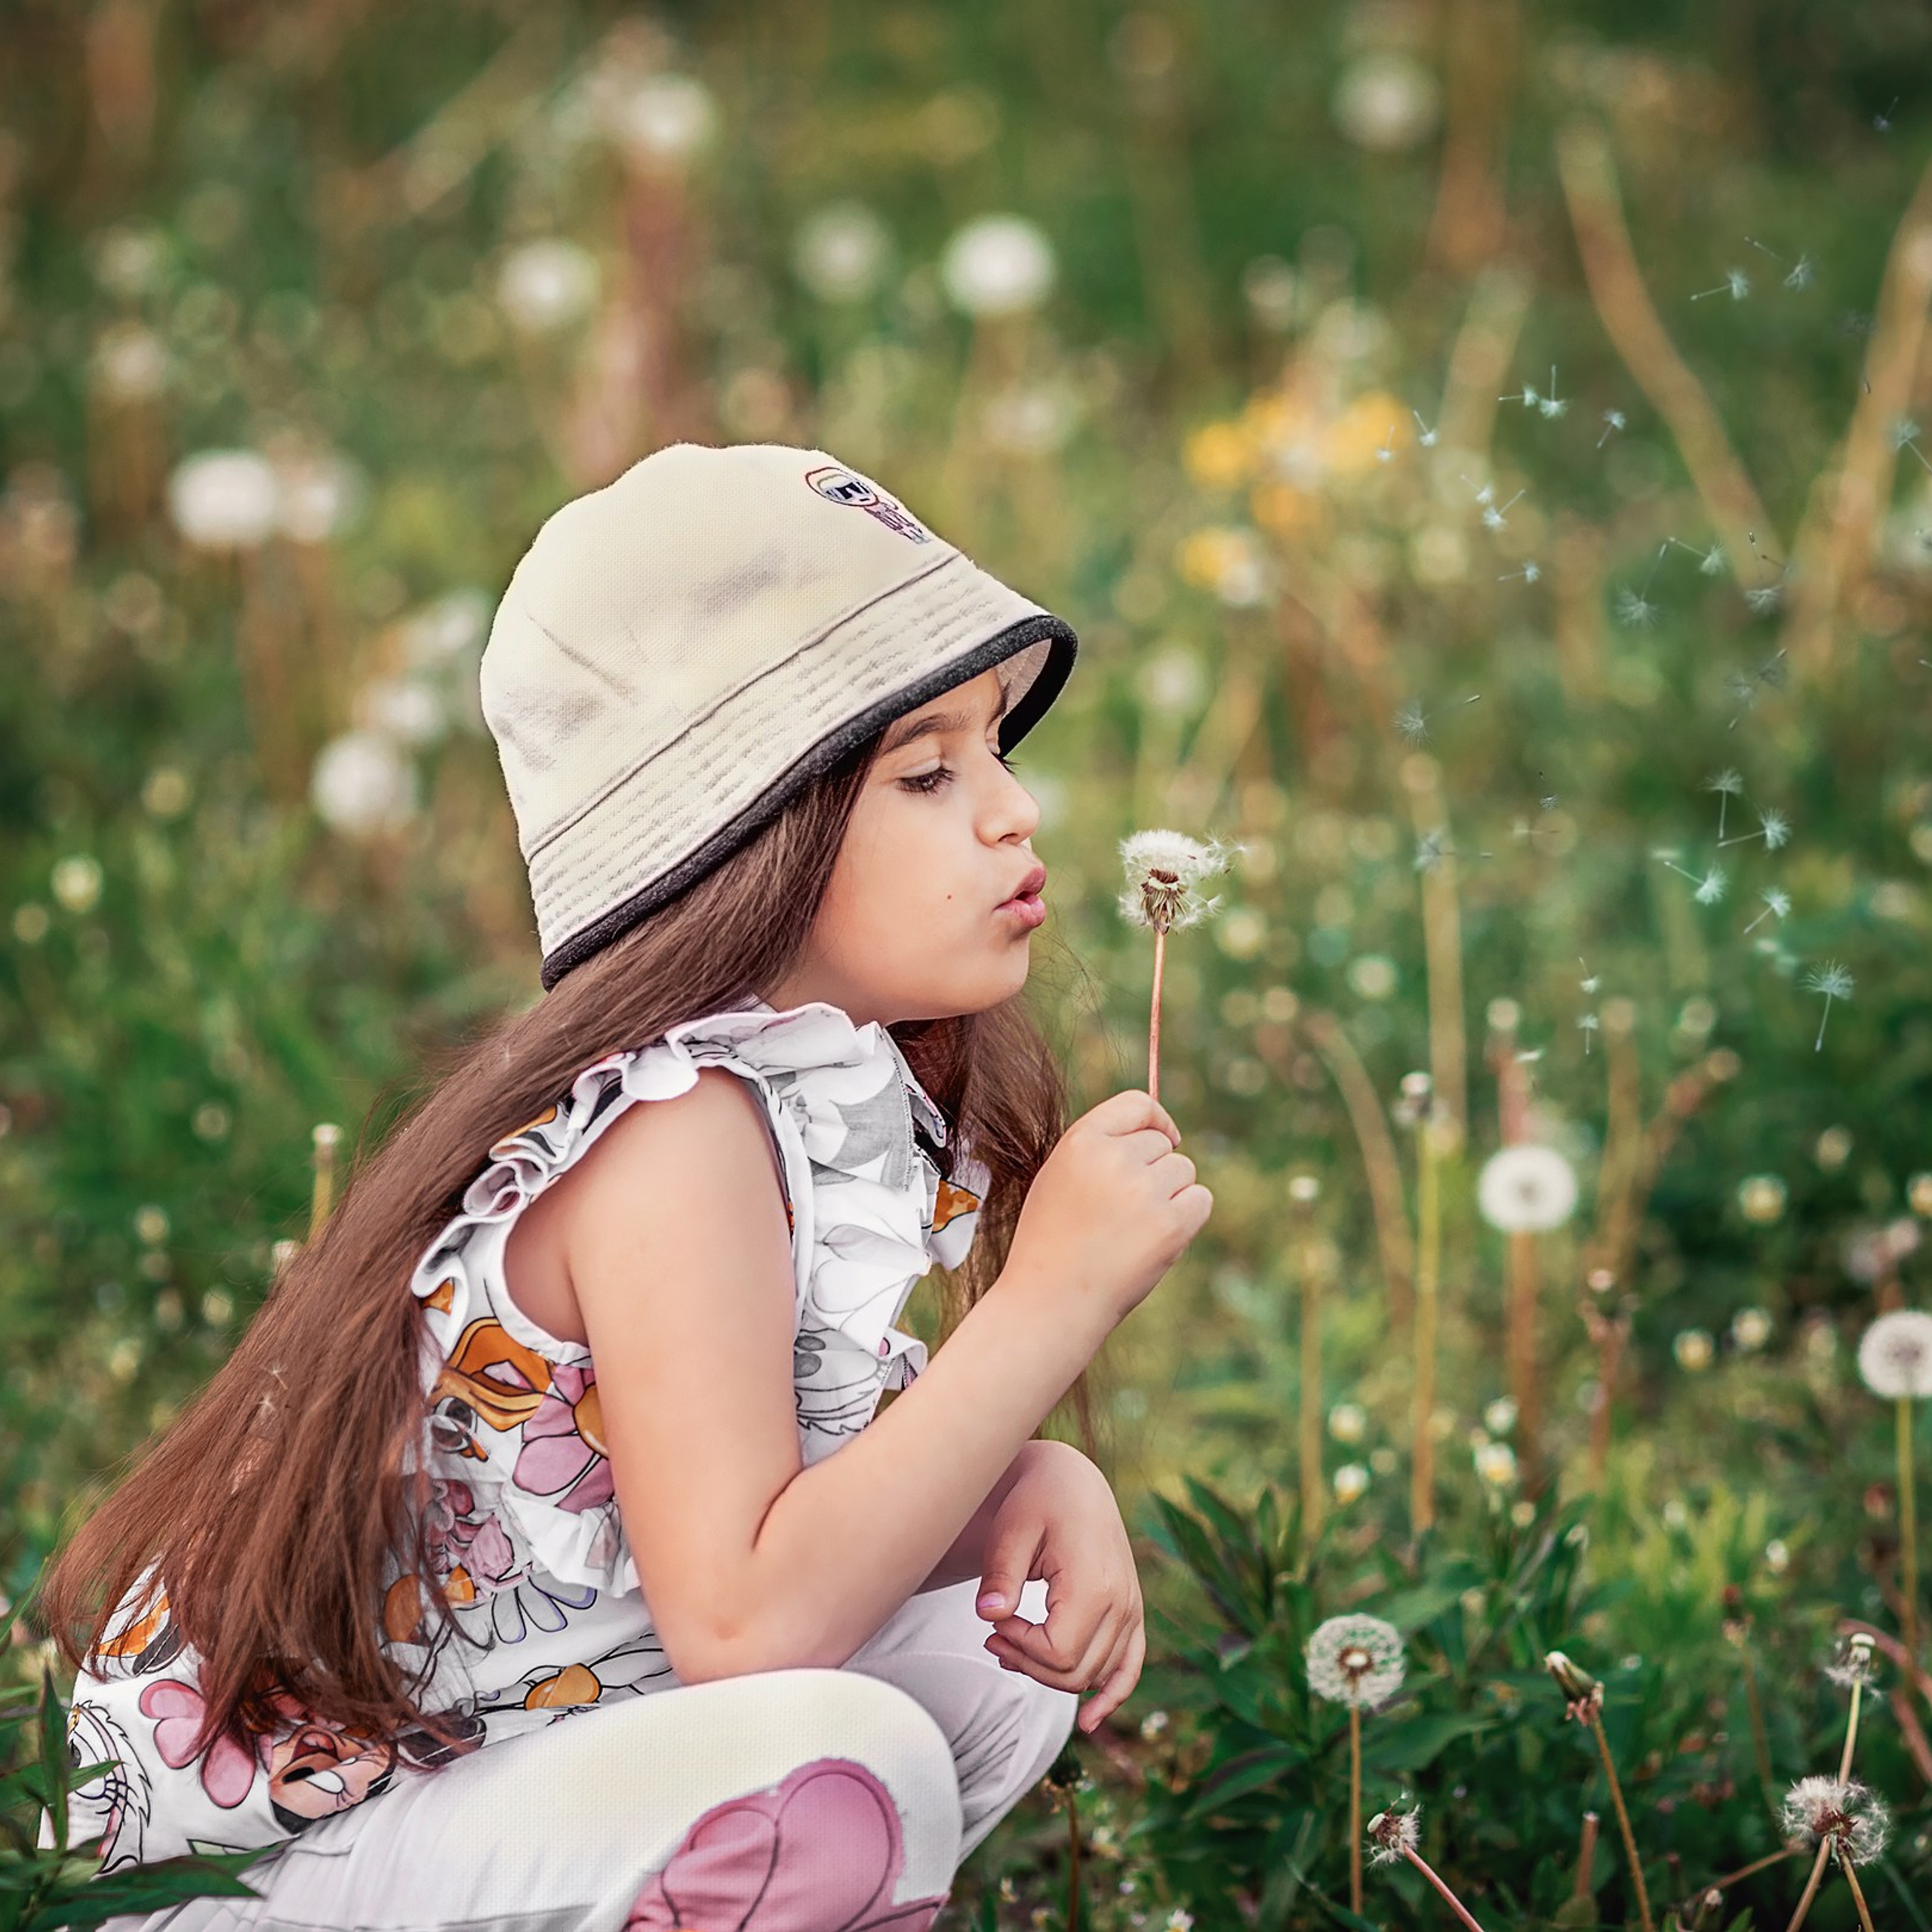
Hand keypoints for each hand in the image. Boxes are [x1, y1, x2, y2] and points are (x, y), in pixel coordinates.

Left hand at [972, 1441, 1144, 1735]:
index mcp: (1095, 1584)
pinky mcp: (1132, 1612)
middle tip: (992, 1635)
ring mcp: (1132, 1609)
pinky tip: (1090, 1721)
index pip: (1056, 1652)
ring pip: (1094, 1674)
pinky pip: (1130, 1666)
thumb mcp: (1012, 1530)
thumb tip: (988, 1616)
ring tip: (1010, 1646)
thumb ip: (1001, 1575)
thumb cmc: (1037, 1500)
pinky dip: (1112, 1695)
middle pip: (1074, 1671)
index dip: (1018, 1647)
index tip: (992, 1622)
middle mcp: (1122, 1603)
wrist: (1073, 1480)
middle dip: (1027, 1663)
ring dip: (1051, 1673)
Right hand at [1006, 1089, 1211, 1331]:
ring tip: (1133, 1229)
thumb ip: (1101, 1147)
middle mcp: (1114, 1159)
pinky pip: (1201, 1199)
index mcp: (1081, 1141)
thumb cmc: (1052, 1241)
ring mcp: (1144, 1191)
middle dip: (1155, 1171)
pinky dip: (1187, 1216)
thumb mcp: (1060, 1176)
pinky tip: (1157, 1238)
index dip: (1157, 1119)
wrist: (1051, 1301)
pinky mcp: (1170, 1225)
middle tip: (1124, 1210)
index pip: (1137, 1104)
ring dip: (1170, 1195)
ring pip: (1184, 1171)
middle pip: (1163, 1144)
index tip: (1165, 1137)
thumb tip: (1160, 1132)